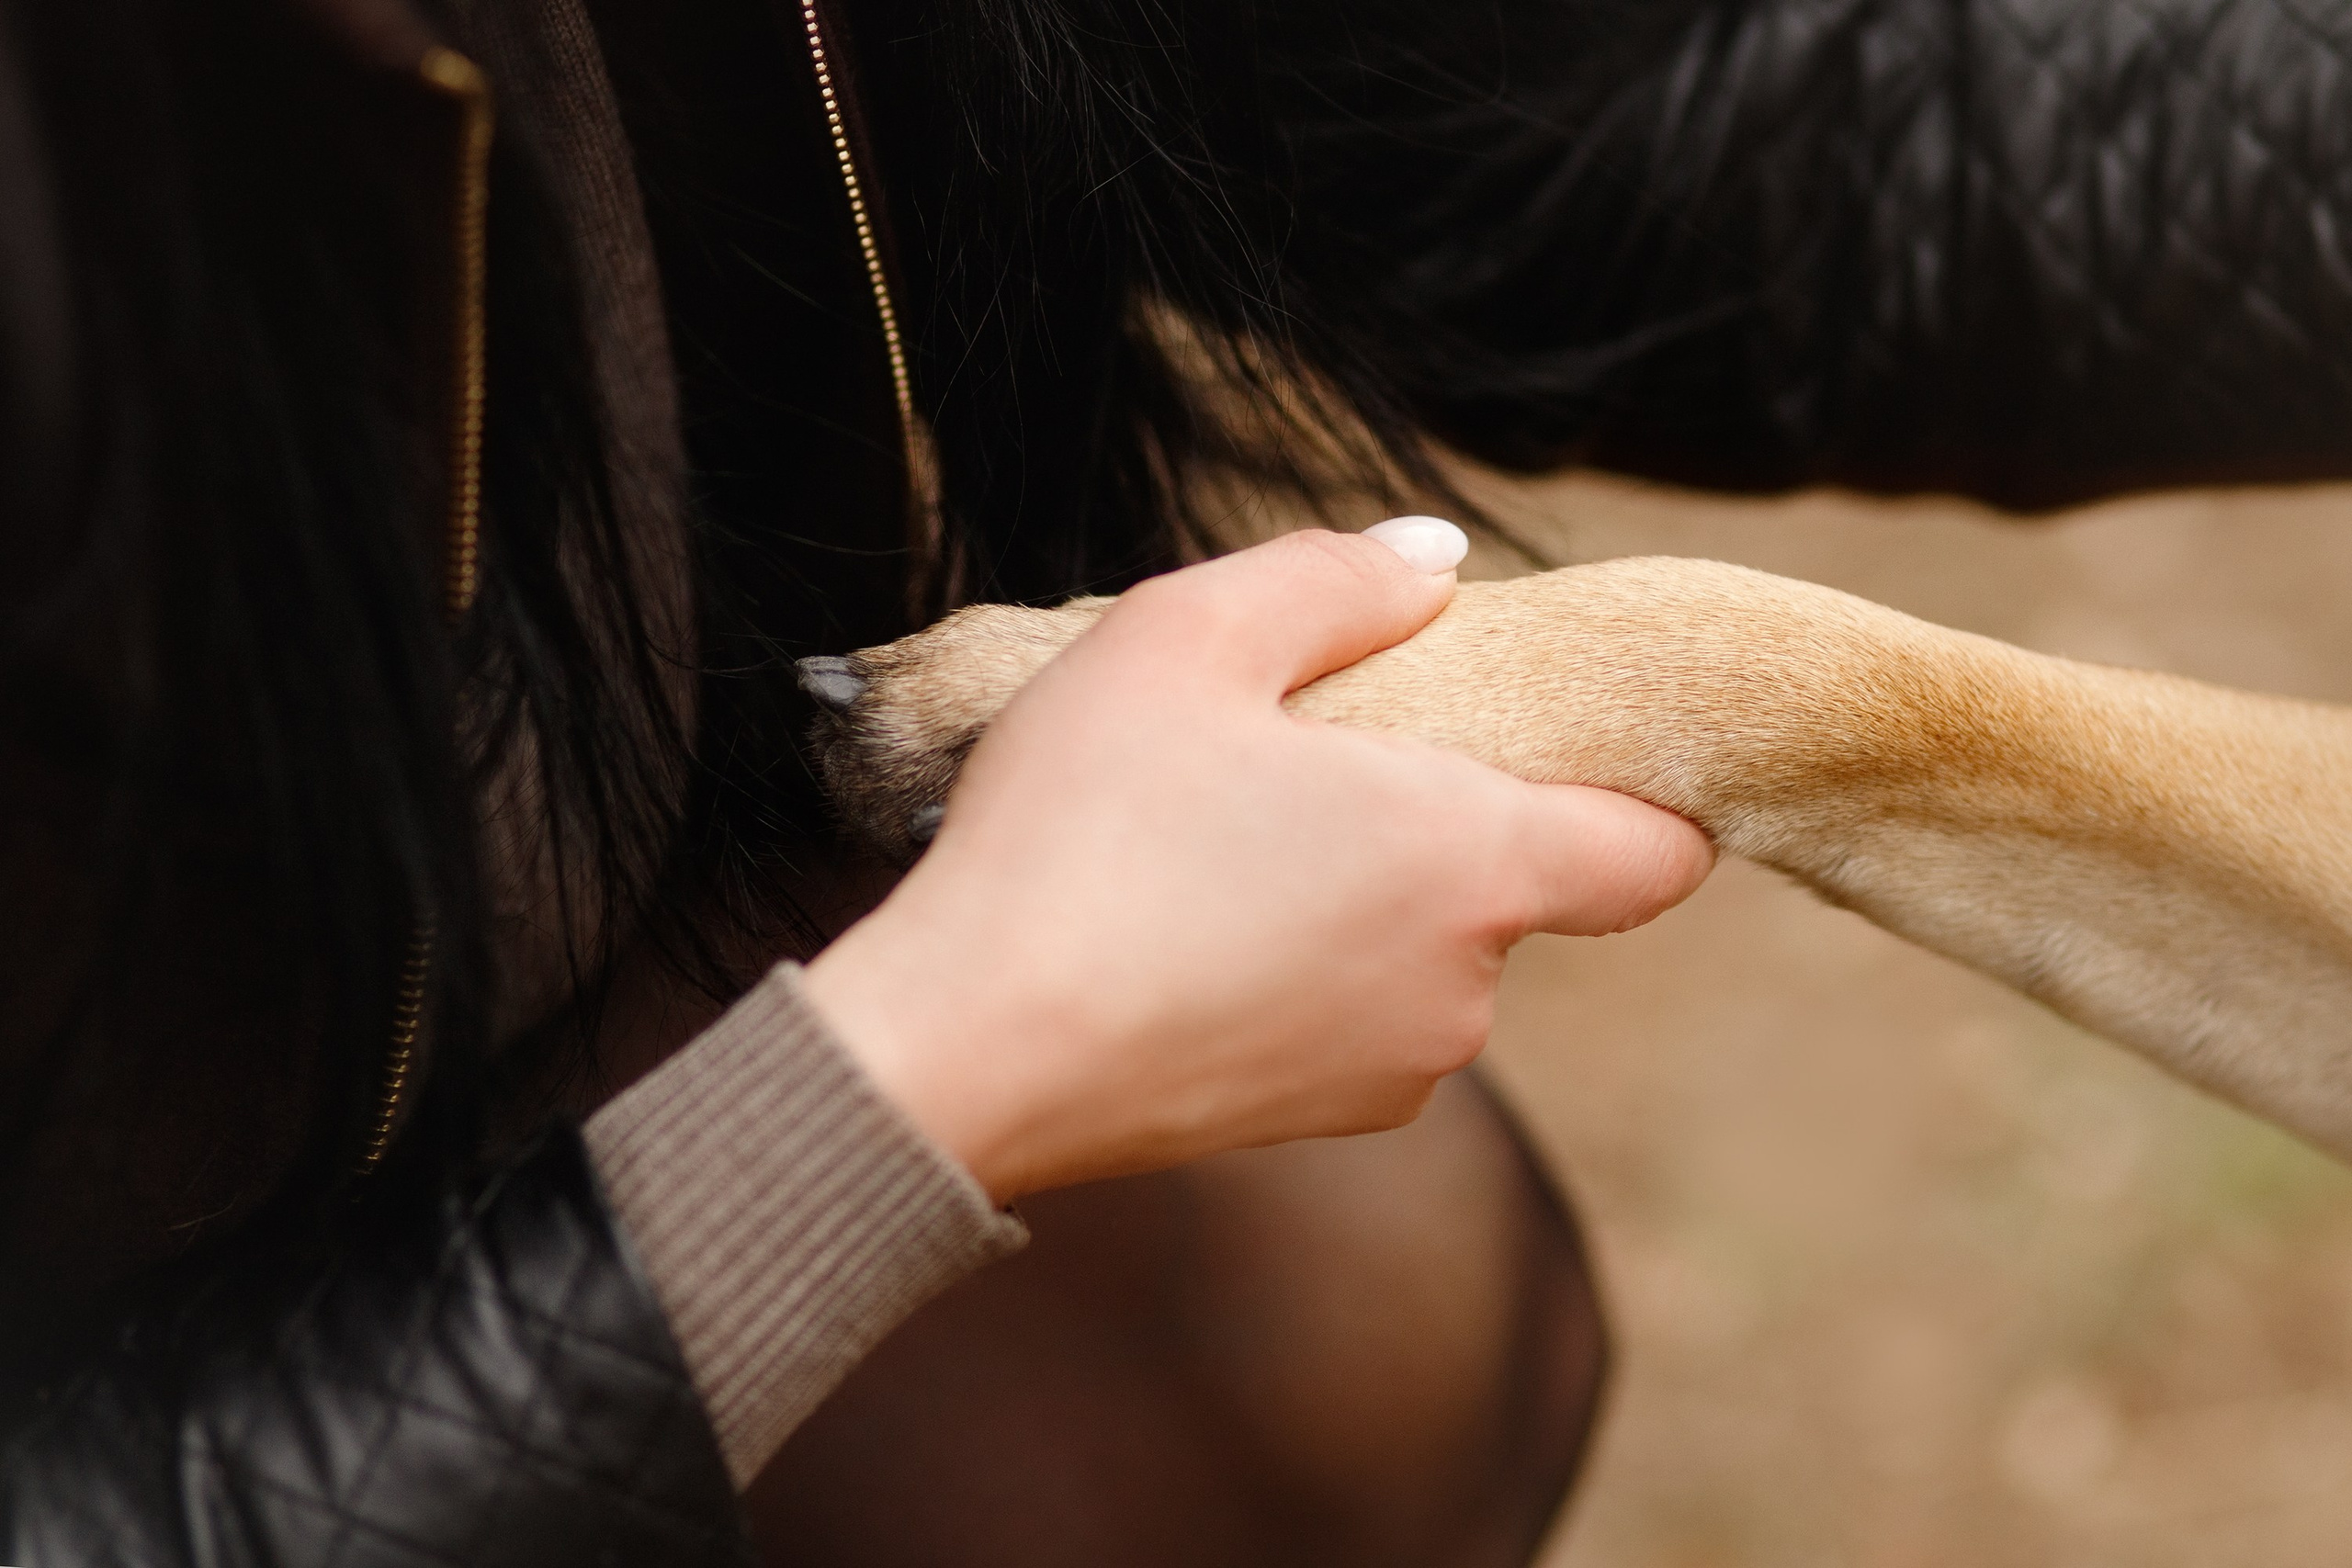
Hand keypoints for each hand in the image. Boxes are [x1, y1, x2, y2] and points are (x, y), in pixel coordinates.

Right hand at [801, 525, 1713, 1200]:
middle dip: (1430, 814)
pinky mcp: (1304, 1124)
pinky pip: (1344, 1015)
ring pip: (1416, 949)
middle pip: (1507, 882)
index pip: (1658, 853)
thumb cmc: (1079, 836)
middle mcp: (1462, 992)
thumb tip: (1433, 564)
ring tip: (1211, 840)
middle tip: (1297, 756)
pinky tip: (1181, 924)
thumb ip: (1335, 579)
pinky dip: (1296, 966)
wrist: (961, 1054)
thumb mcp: (1186, 637)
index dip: (1643, 793)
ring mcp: (1386, 1074)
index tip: (1564, 744)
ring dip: (1352, 890)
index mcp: (1470, 862)